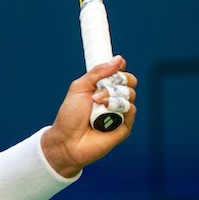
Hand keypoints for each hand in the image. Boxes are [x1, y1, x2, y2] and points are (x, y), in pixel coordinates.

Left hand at [41, 55, 136, 176]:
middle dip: (116, 81)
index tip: (115, 67)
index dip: (119, 69)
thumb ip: (98, 72)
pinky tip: (107, 110)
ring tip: (97, 102)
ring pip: (130, 94)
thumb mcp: (80, 87)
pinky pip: (131, 110)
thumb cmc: (70, 114)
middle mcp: (113, 99)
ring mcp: (119, 113)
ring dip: (113, 95)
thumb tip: (119, 59)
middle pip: (129, 81)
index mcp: (102, 88)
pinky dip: (119, 107)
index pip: (120, 73)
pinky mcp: (124, 126)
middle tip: (99, 89)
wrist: (67, 140)